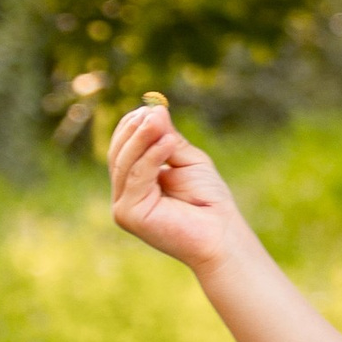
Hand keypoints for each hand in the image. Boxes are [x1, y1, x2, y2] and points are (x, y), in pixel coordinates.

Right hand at [109, 92, 248, 276]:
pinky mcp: (128, 214)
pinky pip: (136, 178)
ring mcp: (124, 206)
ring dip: (141, 138)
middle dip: (135, 130)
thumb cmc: (209, 200)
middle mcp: (125, 194)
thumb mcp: (188, 160)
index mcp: (136, 181)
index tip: (149, 108)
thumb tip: (154, 109)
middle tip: (151, 111)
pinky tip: (168, 143)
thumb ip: (168, 138)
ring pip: (124, 163)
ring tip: (157, 120)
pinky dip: (151, 157)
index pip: (123, 148)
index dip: (132, 126)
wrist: (221, 233)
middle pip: (119, 154)